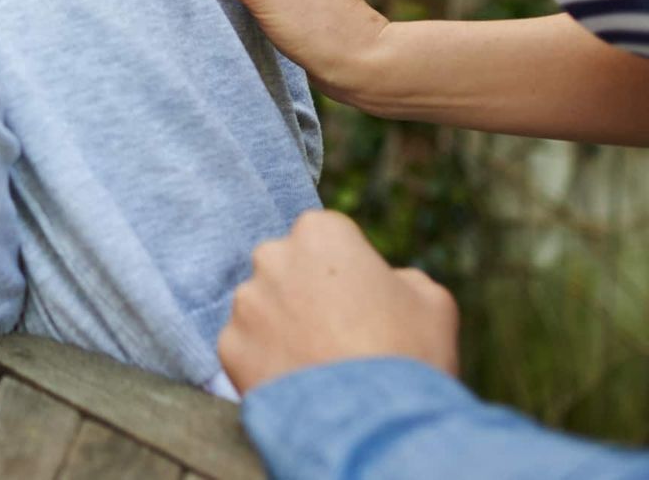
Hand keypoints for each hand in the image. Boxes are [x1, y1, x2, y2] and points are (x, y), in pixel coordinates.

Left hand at [219, 210, 459, 392]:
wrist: (373, 427)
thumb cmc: (409, 355)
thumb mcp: (432, 302)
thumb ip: (401, 279)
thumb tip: (389, 283)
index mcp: (320, 233)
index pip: (327, 239)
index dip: (347, 272)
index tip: (362, 303)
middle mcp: (272, 257)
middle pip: (287, 269)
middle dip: (306, 295)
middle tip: (339, 338)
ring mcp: (246, 302)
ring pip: (263, 309)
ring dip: (283, 330)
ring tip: (320, 369)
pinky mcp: (228, 345)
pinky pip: (247, 348)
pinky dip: (266, 365)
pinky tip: (298, 386)